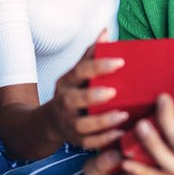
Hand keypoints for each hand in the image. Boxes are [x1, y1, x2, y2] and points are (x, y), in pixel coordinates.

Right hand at [47, 29, 129, 149]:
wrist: (50, 122)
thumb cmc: (72, 91)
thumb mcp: (77, 72)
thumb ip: (91, 54)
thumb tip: (105, 31)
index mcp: (66, 82)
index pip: (80, 71)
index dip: (99, 66)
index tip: (120, 62)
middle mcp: (64, 103)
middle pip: (74, 100)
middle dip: (93, 96)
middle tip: (114, 91)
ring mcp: (69, 123)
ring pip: (83, 125)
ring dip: (103, 121)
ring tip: (123, 115)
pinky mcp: (77, 141)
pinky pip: (90, 143)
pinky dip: (105, 140)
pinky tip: (121, 133)